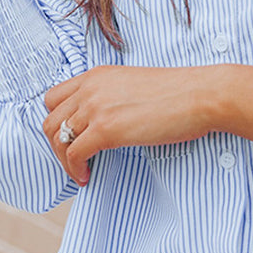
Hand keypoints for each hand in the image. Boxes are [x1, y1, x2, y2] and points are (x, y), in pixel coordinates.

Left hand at [42, 65, 218, 185]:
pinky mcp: (106, 129)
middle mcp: (90, 88)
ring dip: (64, 160)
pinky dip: (76, 169)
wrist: (202, 95)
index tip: (71, 139)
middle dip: (57, 145)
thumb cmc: (181, 94)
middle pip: (50, 120)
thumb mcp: (136, 87)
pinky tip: (88, 176)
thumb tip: (110, 123)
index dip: (58, 122)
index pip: (54, 98)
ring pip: (57, 138)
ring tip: (81, 171)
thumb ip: (114, 98)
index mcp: (97, 75)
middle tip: (74, 160)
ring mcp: (96, 107)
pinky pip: (74, 154)